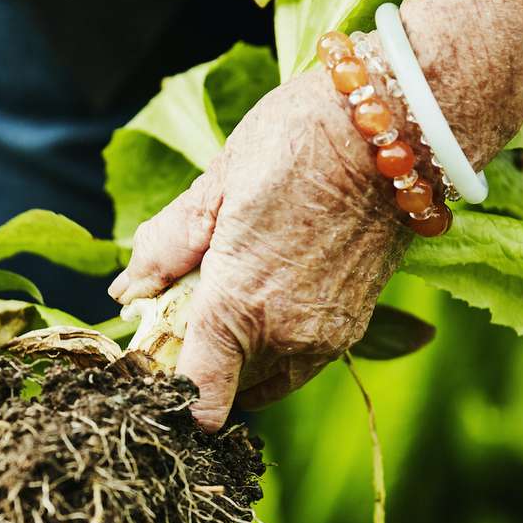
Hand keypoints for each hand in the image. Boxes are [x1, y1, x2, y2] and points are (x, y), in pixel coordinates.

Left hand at [109, 69, 405, 429]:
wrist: (393, 127)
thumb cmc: (300, 141)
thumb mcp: (217, 184)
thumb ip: (167, 247)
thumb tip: (129, 290)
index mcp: (239, 305)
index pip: (198, 394)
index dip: (169, 391)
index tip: (153, 367)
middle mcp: (286, 336)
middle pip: (225, 388)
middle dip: (197, 362)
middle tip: (179, 311)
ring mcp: (326, 337)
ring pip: (262, 378)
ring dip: (237, 358)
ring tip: (221, 299)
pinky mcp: (352, 327)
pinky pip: (297, 362)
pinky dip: (271, 347)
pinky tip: (260, 299)